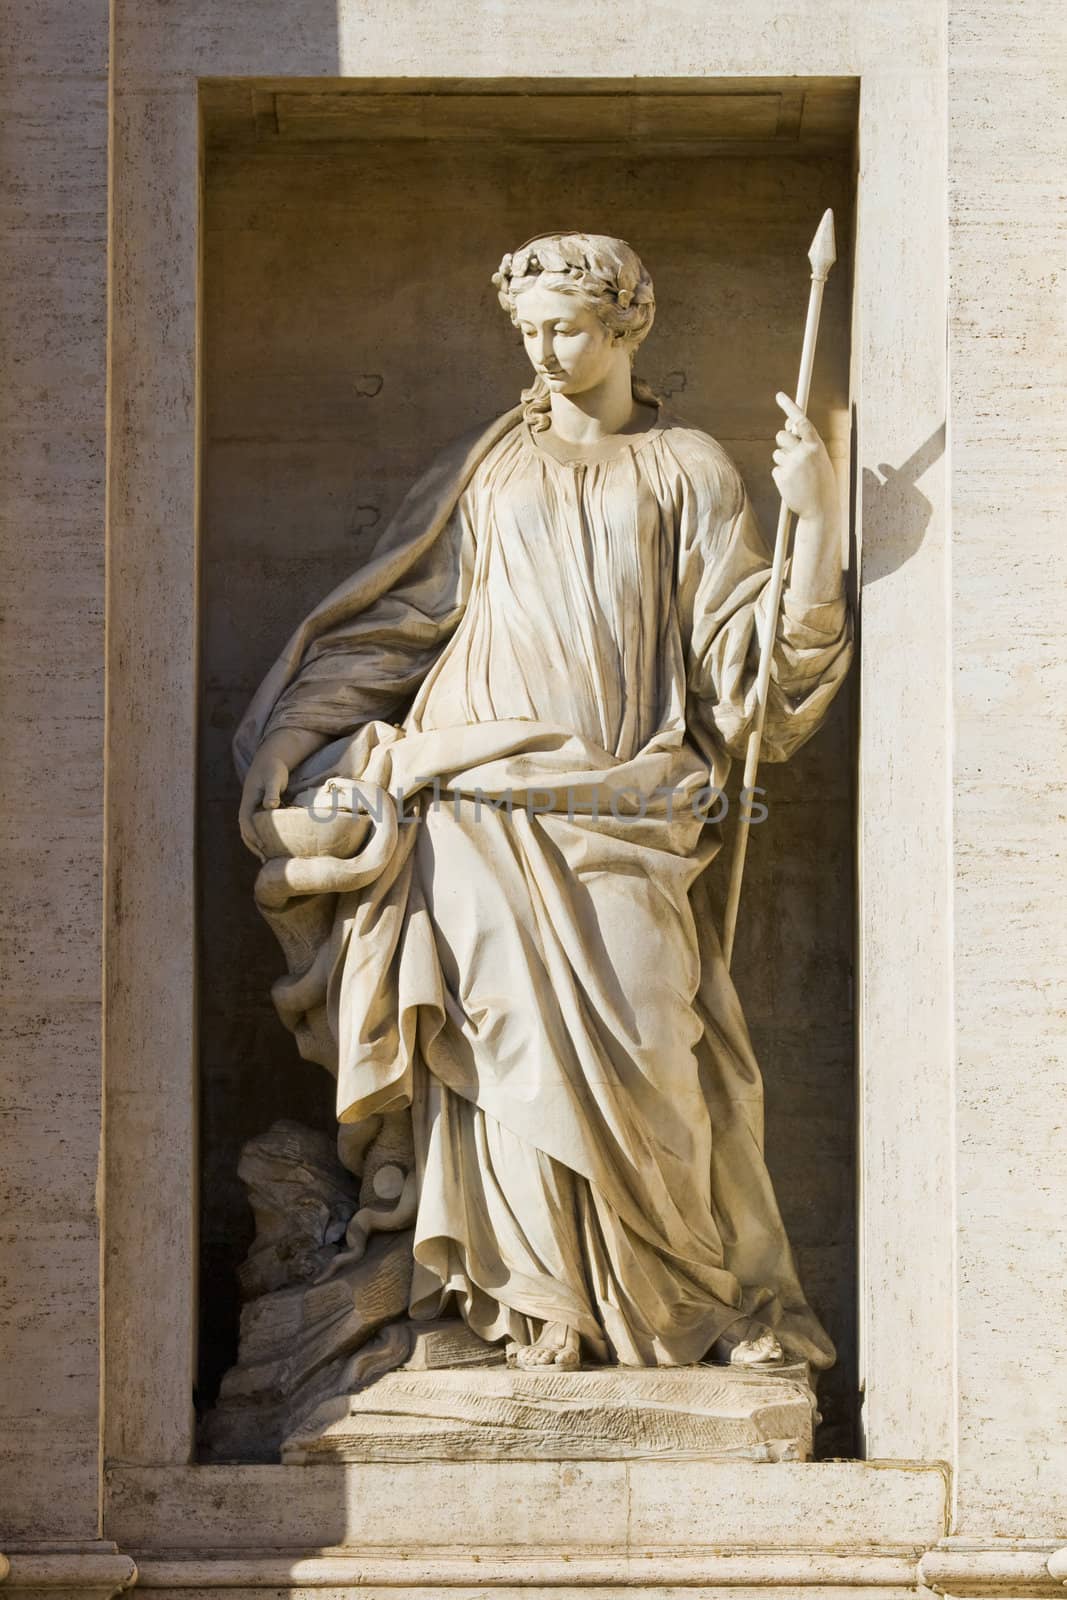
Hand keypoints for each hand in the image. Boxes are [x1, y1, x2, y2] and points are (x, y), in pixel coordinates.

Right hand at [239, 746, 289, 860]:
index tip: (262, 846)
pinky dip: (261, 838)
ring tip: (266, 859)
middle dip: (252, 845)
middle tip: (264, 859)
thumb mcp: (274, 778)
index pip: (245, 821)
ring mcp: (252, 810)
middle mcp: (247, 807)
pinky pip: (257, 828)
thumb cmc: (273, 769)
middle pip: (244, 830)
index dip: (252, 834)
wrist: (270, 761)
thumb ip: (272, 792)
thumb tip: (270, 806)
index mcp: (248, 801)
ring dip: (255, 845)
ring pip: (249, 831)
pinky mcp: (259, 811)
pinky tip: (272, 848)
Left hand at [771, 392, 837, 524]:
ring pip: (777, 453)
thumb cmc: (821, 481)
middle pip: (781, 436)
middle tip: (792, 453)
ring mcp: (791, 465)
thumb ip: (806, 443)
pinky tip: (793, 484)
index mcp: (816, 445)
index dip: (789, 407)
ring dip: (783, 460)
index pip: (801, 420)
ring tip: (797, 475)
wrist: (820, 508)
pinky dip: (782, 475)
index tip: (779, 396)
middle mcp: (803, 452)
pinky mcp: (781, 477)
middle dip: (783, 441)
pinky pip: (775, 469)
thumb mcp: (819, 458)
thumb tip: (786, 427)